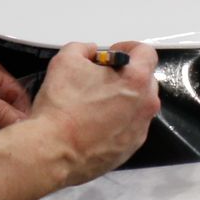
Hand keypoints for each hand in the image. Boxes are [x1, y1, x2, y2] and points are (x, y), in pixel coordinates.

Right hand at [25, 41, 161, 186]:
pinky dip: (117, 122)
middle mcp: (146, 105)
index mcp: (136, 80)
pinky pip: (129, 127)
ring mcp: (140, 130)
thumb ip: (84, 48)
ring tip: (95, 103)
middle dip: (126, 75)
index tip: (111, 54)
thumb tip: (92, 53)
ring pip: (138, 106)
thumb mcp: (66, 60)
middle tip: (100, 79)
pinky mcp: (130, 149)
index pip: (146, 53)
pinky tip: (94, 125)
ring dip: (123, 99)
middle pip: (145, 80)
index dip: (128, 47)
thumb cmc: (62, 104)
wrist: (54, 151)